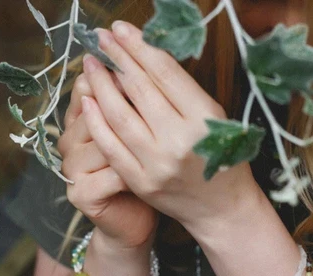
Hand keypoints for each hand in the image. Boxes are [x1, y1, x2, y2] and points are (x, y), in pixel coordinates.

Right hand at [59, 73, 157, 248]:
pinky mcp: (81, 194)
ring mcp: (72, 168)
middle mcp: (70, 141)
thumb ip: (136, 109)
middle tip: (160, 103)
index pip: (88, 89)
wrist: (134, 221)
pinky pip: (111, 174)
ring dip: (133, 140)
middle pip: (94, 110)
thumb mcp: (140, 137)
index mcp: (80, 121)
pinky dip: (133, 172)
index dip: (114, 78)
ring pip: (103, 141)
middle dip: (127, 104)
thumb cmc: (144, 174)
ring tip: (160, 140)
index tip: (142, 69)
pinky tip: (152, 171)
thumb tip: (147, 69)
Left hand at [80, 22, 263, 235]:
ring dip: (101, 86)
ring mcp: (157, 164)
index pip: (165, 74)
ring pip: (120, 115)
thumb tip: (145, 60)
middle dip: (117, 58)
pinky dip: (96, 121)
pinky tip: (88, 102)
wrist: (221, 208)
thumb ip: (184, 93)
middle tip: (101, 39)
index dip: (139, 47)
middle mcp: (180, 141)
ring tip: (90, 66)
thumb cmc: (224, 160)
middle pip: (140, 89)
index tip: (121, 30)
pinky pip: (111, 146)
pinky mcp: (141, 182)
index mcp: (205, 120)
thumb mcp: (216, 120)